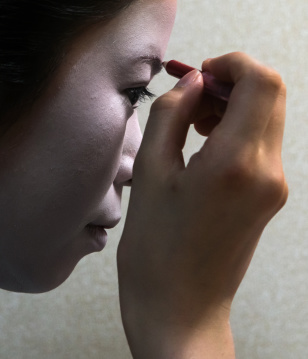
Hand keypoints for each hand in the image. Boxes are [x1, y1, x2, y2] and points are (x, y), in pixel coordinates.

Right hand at [117, 52, 287, 357]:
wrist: (179, 305)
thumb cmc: (156, 250)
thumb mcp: (149, 173)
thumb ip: (170, 115)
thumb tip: (189, 83)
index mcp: (235, 164)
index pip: (259, 83)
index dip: (229, 65)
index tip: (197, 74)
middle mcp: (267, 172)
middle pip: (269, 94)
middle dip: (229, 83)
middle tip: (187, 98)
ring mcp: (273, 186)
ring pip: (266, 117)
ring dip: (231, 106)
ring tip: (188, 124)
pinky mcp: (269, 196)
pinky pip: (260, 143)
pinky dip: (235, 129)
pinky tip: (201, 143)